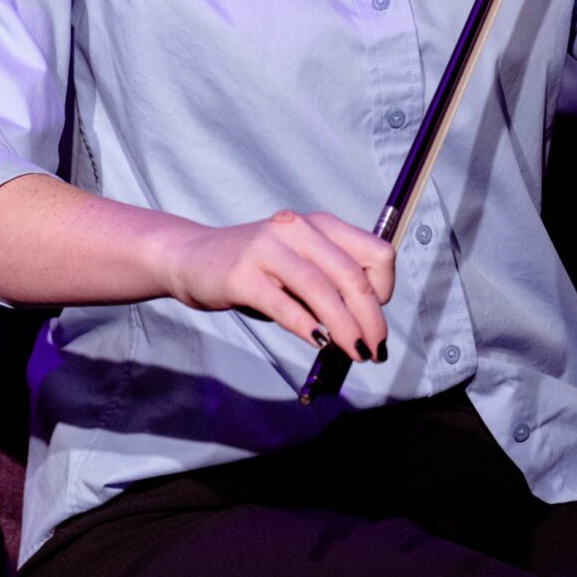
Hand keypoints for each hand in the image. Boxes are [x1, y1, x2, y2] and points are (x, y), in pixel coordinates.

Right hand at [166, 210, 395, 360]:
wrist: (191, 257)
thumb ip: (332, 281)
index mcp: (319, 225)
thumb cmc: (255, 267)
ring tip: (353, 352)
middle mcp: (296, 229)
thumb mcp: (301, 261)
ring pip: (322, 291)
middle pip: (352, 277)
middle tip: (373, 349)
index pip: (376, 254)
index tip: (375, 315)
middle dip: (371, 320)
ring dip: (345, 328)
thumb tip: (367, 324)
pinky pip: (284, 305)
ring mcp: (266, 249)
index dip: (385, 289)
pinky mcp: (242, 275)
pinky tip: (318, 342)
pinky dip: (307, 327)